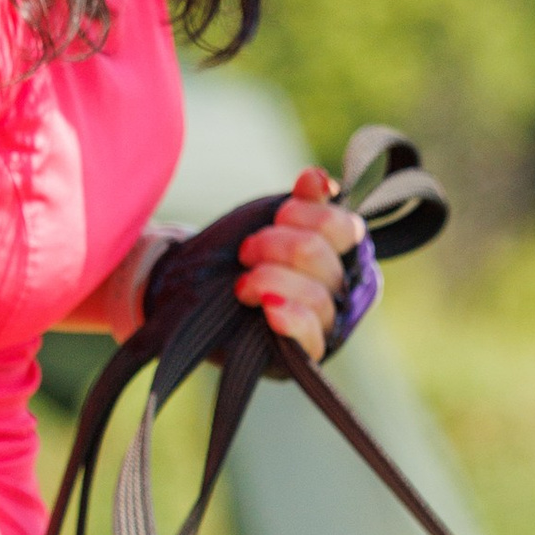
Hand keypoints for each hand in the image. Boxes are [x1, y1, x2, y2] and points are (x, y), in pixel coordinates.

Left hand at [235, 167, 366, 358]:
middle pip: (319, 256)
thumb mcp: (269, 222)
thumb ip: (302, 203)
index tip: (275, 218)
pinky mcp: (303, 355)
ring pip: (316, 295)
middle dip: (274, 246)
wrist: (189, 293)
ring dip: (269, 280)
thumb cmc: (237, 257)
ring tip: (242, 285)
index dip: (305, 215)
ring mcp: (323, 324)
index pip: (345, 228)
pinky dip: (291, 317)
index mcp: (338, 255)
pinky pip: (311, 336)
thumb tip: (320, 179)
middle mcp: (338, 290)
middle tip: (246, 253)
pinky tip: (268, 310)